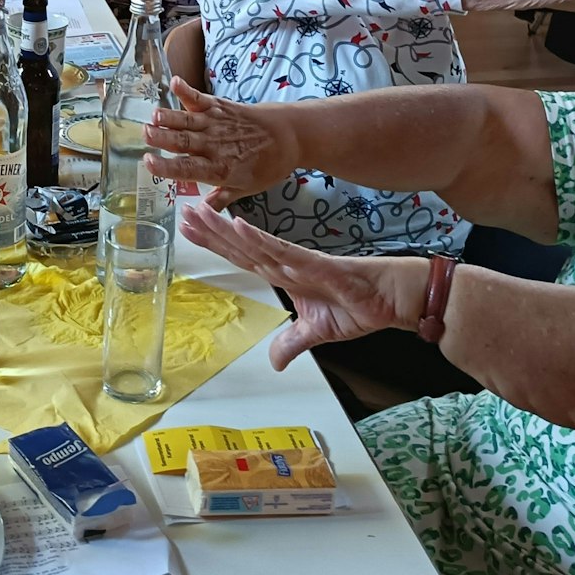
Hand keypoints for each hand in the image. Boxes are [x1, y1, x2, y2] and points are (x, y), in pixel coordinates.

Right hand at [143, 78, 299, 210]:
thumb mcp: (247, 188)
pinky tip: (174, 82)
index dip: (167, 167)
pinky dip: (187, 91)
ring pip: (188, 121)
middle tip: (145, 135)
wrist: (292, 135)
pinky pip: (200, 99)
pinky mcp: (221, 107)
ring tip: (152, 116)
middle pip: (184, 142)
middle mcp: (216, 146)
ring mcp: (218, 124)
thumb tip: (200, 213)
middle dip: (163, 139)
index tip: (149, 163)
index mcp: (220, 169)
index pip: (188, 169)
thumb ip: (221, 198)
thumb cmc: (269, 164)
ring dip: (169, 118)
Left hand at [179, 204, 417, 369]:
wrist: (393, 298)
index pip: (241, 257)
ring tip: (199, 213)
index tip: (190, 230)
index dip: (215, 244)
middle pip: (240, 246)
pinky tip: (239, 227)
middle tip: (182, 212)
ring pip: (254, 245)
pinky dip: (261, 241)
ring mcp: (298, 262)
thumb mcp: (317, 332)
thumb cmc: (360, 305)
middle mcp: (285, 263)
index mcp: (283, 274)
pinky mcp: (316, 265)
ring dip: (225, 230)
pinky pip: (283, 252)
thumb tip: (275, 362)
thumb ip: (293, 342)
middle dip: (210, 230)